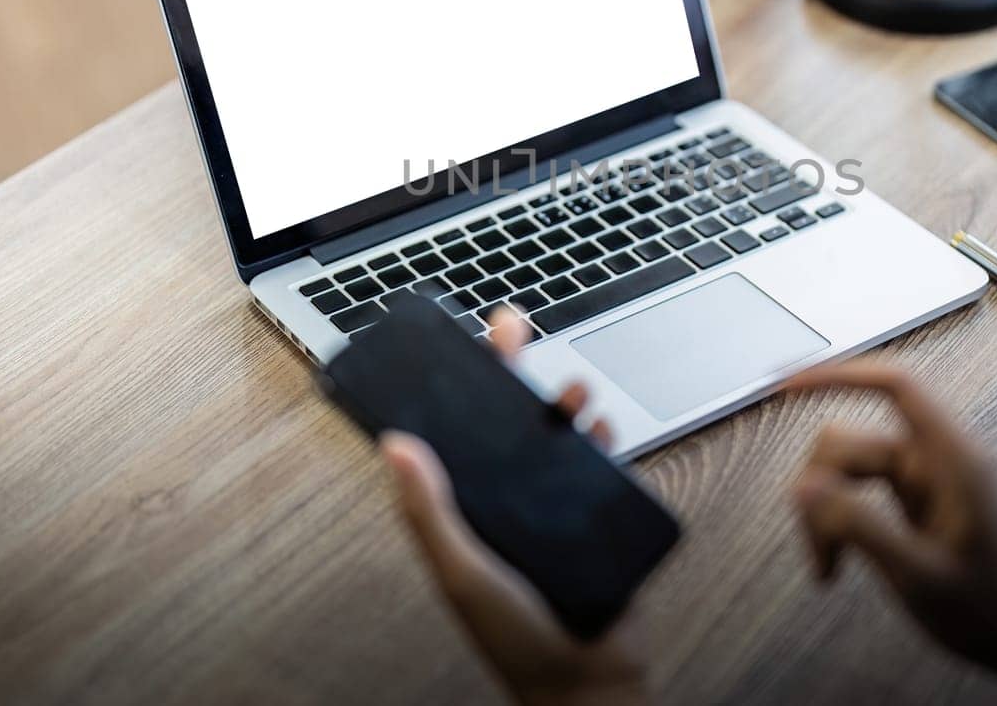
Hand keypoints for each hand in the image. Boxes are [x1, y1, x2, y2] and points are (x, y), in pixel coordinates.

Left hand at [381, 309, 647, 705]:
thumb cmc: (513, 638)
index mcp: (460, 509)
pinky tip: (601, 424)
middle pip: (504, 419)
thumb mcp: (460, 571)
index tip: (452, 342)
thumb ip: (429, 511)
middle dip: (510, 369)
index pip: (452, 432)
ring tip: (570, 388)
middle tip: (511, 325)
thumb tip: (394, 446)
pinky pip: (597, 461)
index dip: (453, 386)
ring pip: (553, 433)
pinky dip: (602, 435)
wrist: (586, 679)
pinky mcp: (592, 513)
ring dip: (561, 401)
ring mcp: (548, 504)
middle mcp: (502, 499)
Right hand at [787, 364, 996, 703]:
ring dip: (827, 512)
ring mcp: (924, 482)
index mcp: (951, 459)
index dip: (839, 374)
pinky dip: (841, 523)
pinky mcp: (914, 505)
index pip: (895, 387)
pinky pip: (861, 495)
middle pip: (854, 440)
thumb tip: (804, 488)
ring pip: (850, 470)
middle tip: (819, 551)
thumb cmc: (995, 610)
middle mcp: (935, 461)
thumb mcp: (921, 575)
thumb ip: (860, 527)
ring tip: (827, 567)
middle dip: (821, 487)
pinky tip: (837, 562)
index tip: (788, 384)